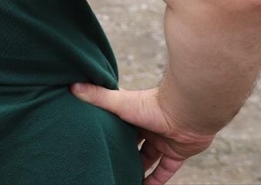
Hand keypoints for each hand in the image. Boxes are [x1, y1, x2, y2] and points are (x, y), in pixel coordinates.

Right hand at [71, 84, 215, 184]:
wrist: (188, 113)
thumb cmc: (152, 105)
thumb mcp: (119, 102)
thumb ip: (98, 96)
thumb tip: (72, 86)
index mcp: (133, 113)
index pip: (116, 122)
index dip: (107, 130)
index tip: (95, 138)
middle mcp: (147, 126)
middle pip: (131, 143)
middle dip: (122, 151)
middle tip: (108, 162)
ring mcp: (162, 140)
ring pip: (148, 158)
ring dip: (137, 168)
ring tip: (123, 177)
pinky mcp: (176, 153)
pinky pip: (165, 170)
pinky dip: (156, 180)